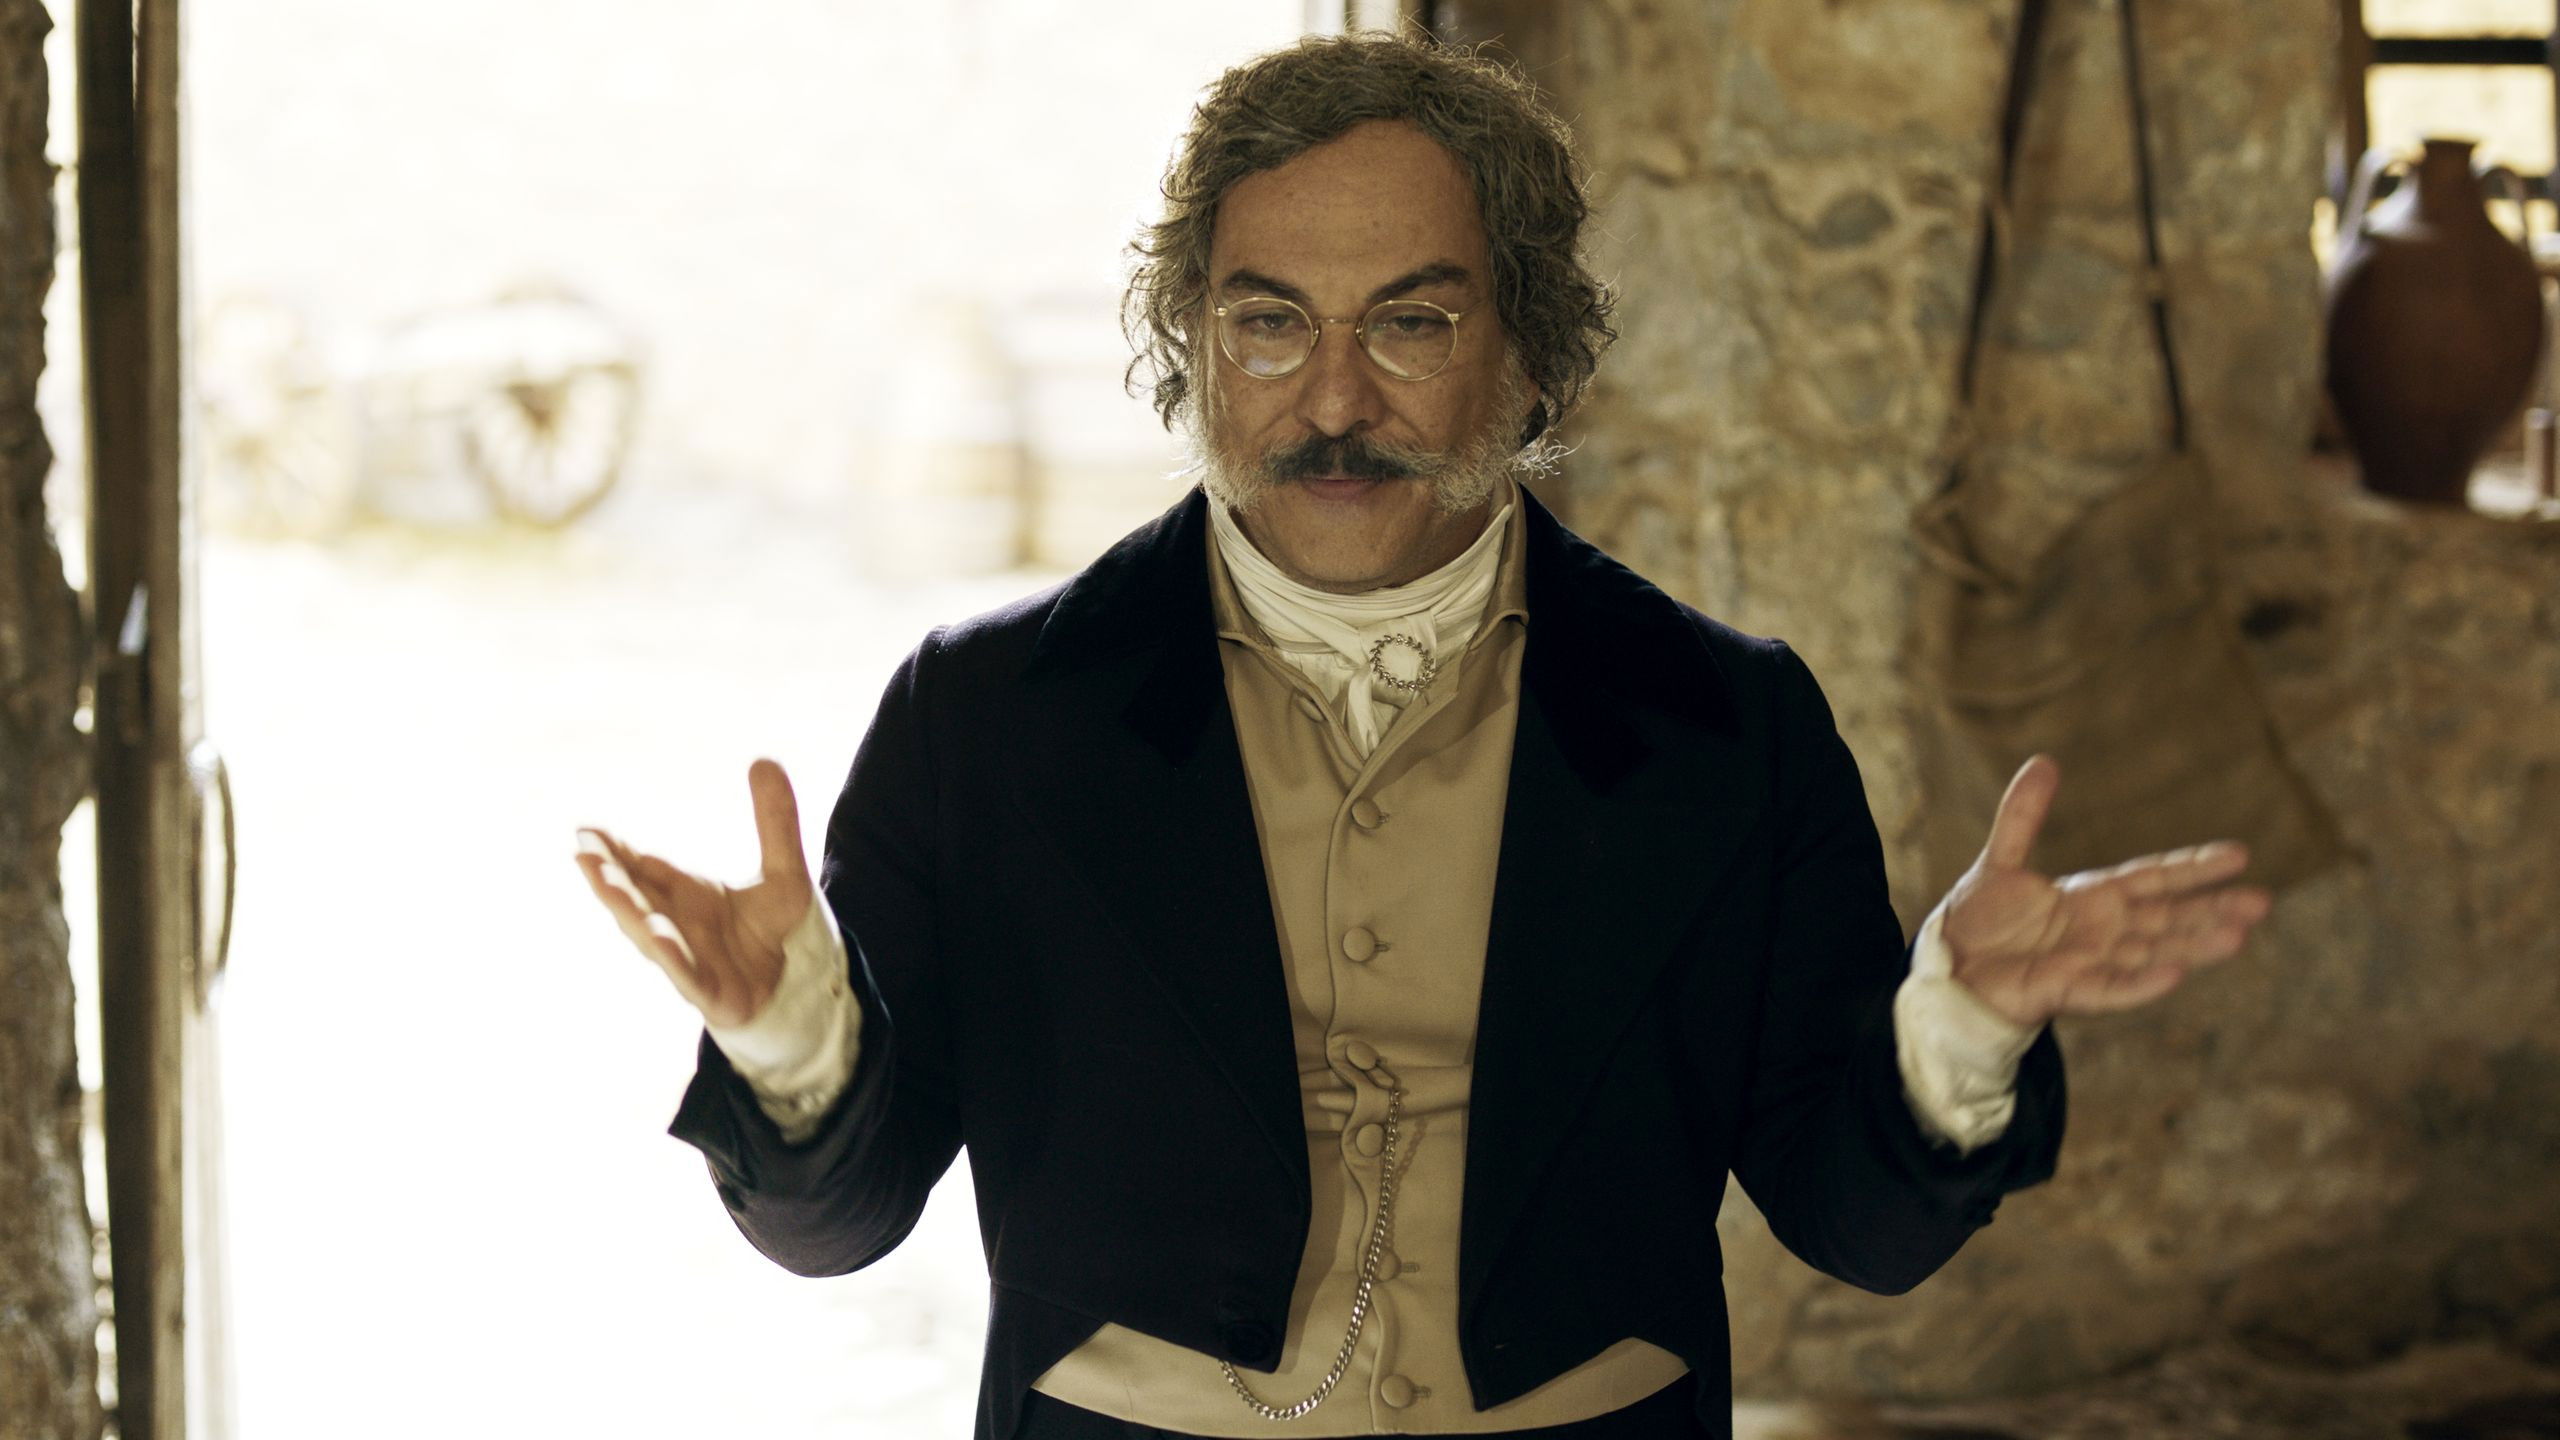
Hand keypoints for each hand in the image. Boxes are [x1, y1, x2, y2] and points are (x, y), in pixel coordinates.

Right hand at [574, 757, 814, 1028]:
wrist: (793, 985)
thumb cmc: (770, 929)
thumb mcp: (784, 871)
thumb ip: (776, 822)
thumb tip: (766, 760)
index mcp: (685, 894)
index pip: (643, 867)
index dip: (616, 850)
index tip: (587, 831)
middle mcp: (677, 924)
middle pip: (636, 896)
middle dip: (609, 875)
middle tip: (583, 850)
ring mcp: (688, 958)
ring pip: (650, 933)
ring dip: (628, 909)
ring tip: (608, 882)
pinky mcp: (708, 990)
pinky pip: (685, 972)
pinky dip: (670, 953)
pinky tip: (656, 933)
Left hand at [1940, 754, 2273, 1029]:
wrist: (1946, 971)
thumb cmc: (1979, 923)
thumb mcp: (2001, 860)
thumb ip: (2023, 816)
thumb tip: (2044, 761)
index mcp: (2092, 899)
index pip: (2153, 879)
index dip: (2193, 867)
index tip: (2240, 855)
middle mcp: (2101, 932)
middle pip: (2167, 918)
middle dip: (2212, 911)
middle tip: (2263, 903)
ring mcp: (2087, 963)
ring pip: (2151, 953)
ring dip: (2193, 946)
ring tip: (2238, 937)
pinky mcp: (2064, 991)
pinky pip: (2110, 988)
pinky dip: (2140, 983)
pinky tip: (2175, 975)